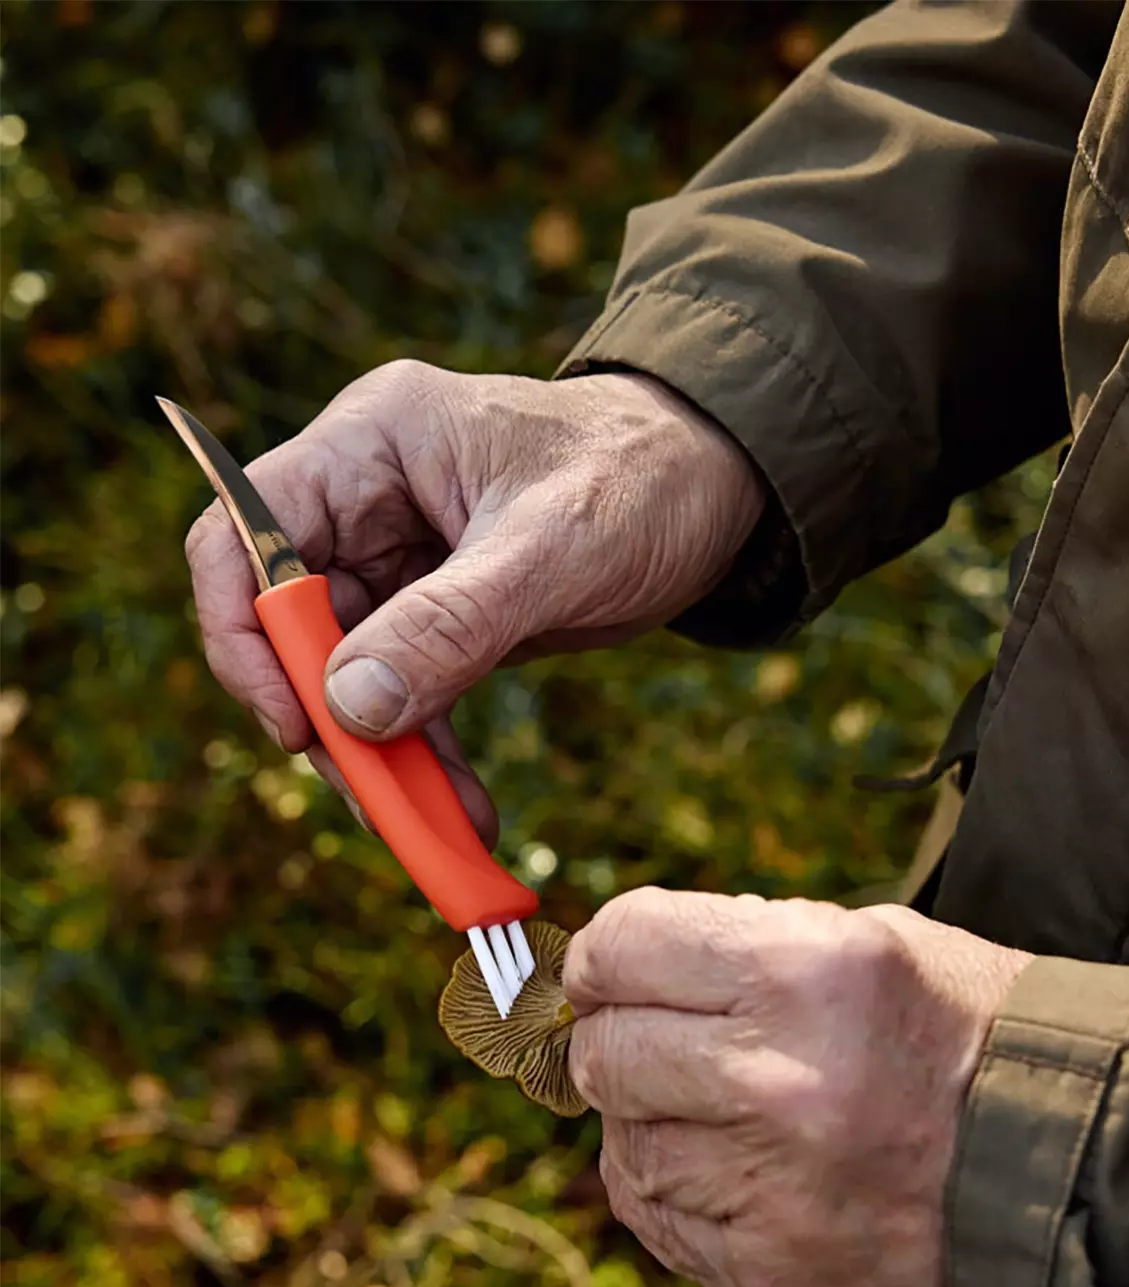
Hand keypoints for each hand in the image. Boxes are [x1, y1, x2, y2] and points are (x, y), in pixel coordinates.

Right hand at [185, 364, 763, 839]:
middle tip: (380, 808)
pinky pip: (408, 698)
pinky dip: (429, 760)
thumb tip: (348, 710)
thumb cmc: (645, 478)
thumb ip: (451, 625)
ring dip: (384, 762)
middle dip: (329, 724)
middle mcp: (367, 500)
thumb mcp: (555, 548)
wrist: (720, 489)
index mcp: (370, 444)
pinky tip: (466, 817)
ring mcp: (401, 562)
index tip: (294, 724)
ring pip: (348, 678)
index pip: (244, 534)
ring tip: (440, 835)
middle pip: (290, 625)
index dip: (244, 635)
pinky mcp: (441, 615)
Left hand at [564, 889, 1031, 1286]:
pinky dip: (668, 1185)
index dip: (602, 955)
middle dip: (613, 1036)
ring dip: (645, 1115)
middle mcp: (778, 1080)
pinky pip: (653, 1214)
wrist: (1072, 1183)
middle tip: (650, 1038)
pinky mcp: (764, 1276)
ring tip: (713, 1107)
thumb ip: (741, 944)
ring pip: (620, 1140)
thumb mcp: (874, 944)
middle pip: (606, 1050)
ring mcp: (769, 1190)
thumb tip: (620, 960)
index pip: (627, 944)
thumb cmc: (968, 1043)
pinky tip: (725, 1166)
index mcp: (806, 973)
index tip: (604, 968)